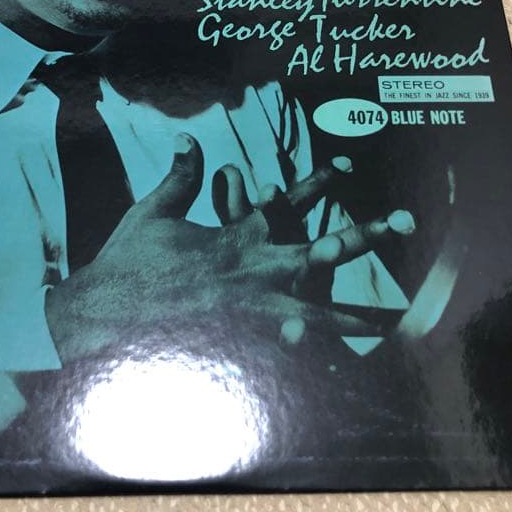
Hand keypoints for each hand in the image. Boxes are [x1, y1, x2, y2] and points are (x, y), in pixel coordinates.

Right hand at [44, 135, 400, 362]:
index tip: (347, 164)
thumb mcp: (154, 210)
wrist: (106, 312)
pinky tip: (332, 372)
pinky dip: (306, 361)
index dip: (317, 182)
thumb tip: (191, 140)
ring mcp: (248, 307)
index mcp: (236, 237)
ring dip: (352, 311)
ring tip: (388, 321)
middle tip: (404, 222)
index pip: (284, 202)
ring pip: (312, 309)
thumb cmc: (130, 261)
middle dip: (363, 236)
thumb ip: (180, 177)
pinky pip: (280, 351)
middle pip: (320, 250)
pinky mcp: (236, 338)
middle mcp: (251, 269)